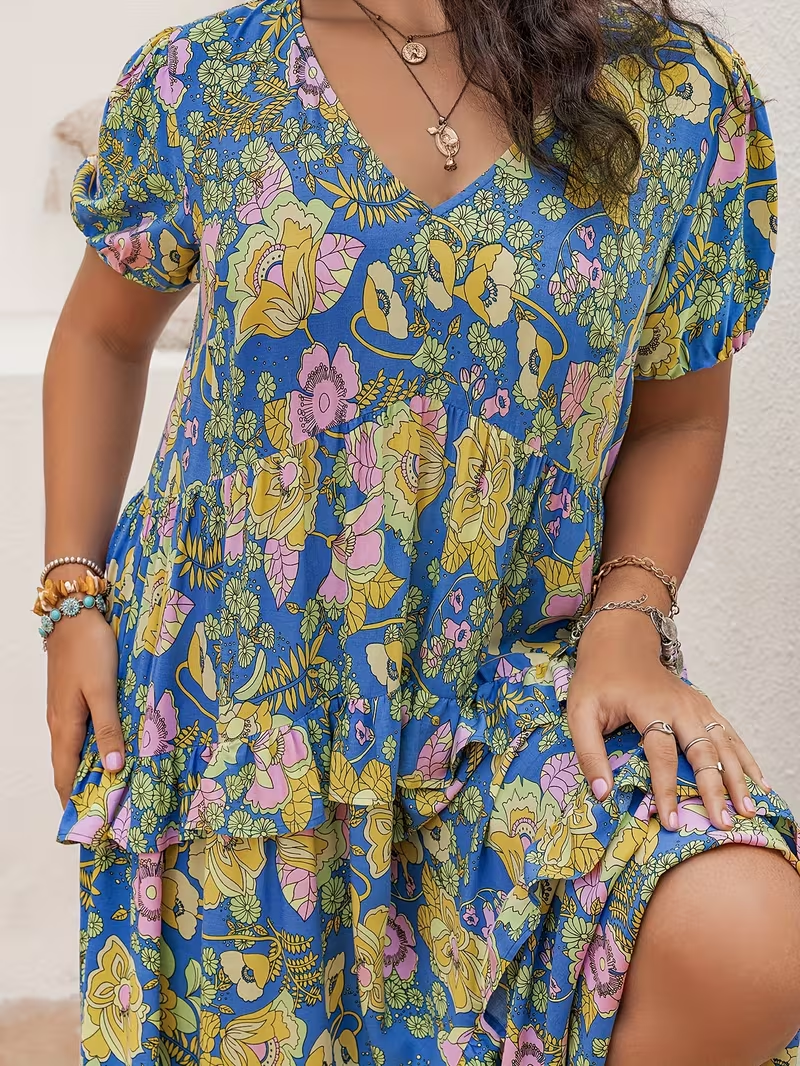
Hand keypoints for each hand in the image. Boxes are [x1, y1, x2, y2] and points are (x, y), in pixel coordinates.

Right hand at [46, 596, 121, 808]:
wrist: (74, 612)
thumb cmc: (89, 649)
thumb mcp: (103, 690)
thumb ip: (108, 728)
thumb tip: (112, 769)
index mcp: (65, 727)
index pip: (64, 778)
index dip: (75, 804)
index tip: (91, 828)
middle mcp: (60, 723)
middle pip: (68, 767)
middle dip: (85, 791)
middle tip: (111, 813)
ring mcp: (64, 710)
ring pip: (75, 750)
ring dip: (90, 770)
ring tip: (116, 787)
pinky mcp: (72, 696)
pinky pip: (81, 732)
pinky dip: (94, 747)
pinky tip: (112, 748)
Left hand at [567, 609, 769, 830]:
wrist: (621, 640)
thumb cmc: (598, 678)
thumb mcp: (580, 711)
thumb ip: (589, 752)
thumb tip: (602, 794)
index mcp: (650, 707)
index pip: (662, 754)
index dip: (667, 789)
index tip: (672, 821)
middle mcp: (680, 706)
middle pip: (703, 751)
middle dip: (715, 789)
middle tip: (723, 824)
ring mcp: (696, 705)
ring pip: (723, 744)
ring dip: (737, 777)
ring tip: (749, 809)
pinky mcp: (704, 706)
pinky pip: (730, 734)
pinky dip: (745, 758)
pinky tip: (758, 782)